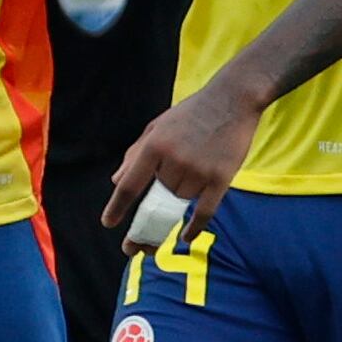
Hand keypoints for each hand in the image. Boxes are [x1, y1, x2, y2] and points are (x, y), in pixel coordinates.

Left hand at [108, 76, 260, 236]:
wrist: (232, 99)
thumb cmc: (192, 113)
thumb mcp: (157, 126)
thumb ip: (135, 154)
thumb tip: (116, 181)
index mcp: (154, 145)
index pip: (130, 184)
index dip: (117, 207)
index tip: (109, 223)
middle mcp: (174, 160)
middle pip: (158, 196)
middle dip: (150, 213)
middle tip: (136, 242)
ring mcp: (199, 170)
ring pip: (180, 201)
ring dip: (179, 199)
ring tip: (190, 176)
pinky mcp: (221, 178)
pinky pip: (204, 211)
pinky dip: (194, 227)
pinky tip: (185, 236)